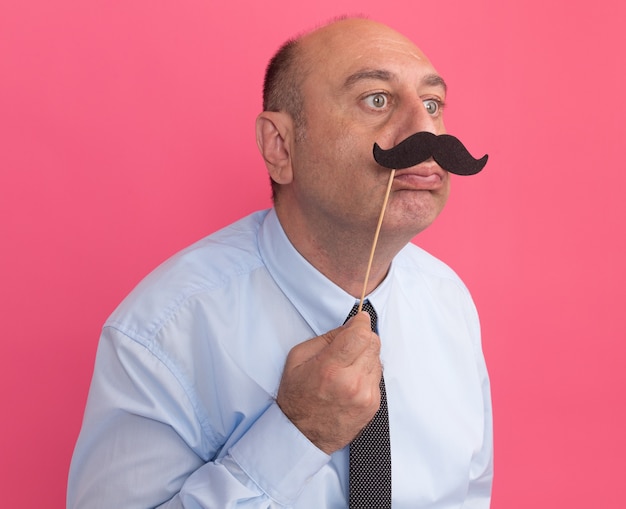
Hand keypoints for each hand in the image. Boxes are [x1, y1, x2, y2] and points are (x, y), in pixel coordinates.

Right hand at [276, 311, 381, 453]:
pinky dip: (367, 372)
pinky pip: (378, 376)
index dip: (361, 322)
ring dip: (366, 356)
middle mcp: (351, 383)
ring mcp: (365, 396)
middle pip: (373, 343)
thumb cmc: (297, 396)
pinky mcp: (373, 405)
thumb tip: (351, 326)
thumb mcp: (298, 358)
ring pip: (378, 358)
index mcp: (330, 368)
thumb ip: (327, 338)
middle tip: (350, 343)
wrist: (302, 434)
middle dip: (363, 337)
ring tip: (347, 366)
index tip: (358, 320)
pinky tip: (351, 380)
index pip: (360, 334)